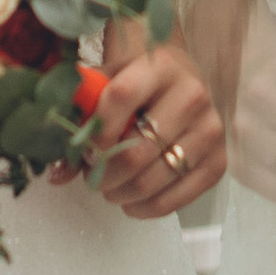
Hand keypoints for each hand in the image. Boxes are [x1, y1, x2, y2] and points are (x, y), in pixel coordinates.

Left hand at [86, 41, 225, 218]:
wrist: (178, 78)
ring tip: (109, 189)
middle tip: (92, 177)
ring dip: (122, 194)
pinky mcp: (219, 160)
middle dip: (104, 173)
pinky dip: (148, 209)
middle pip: (137, 150)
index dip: (95, 131)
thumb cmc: (136, 81)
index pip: (121, 97)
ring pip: (154, 179)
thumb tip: (56, 174)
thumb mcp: (106, 82)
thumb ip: (78, 117)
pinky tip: (131, 202)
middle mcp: (192, 94)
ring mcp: (210, 129)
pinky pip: (178, 199)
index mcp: (159, 66)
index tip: (83, 149)